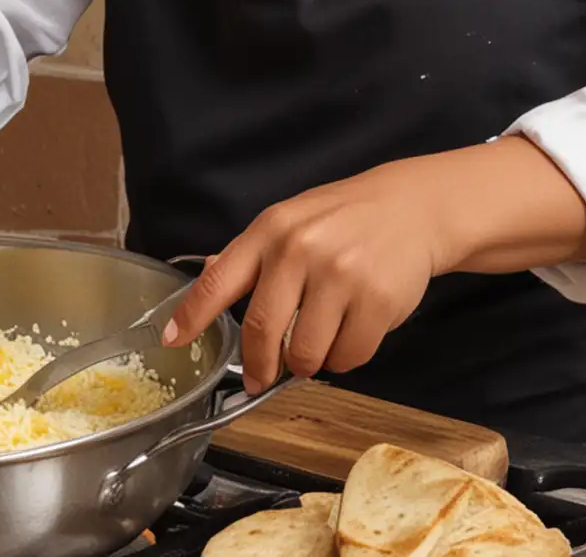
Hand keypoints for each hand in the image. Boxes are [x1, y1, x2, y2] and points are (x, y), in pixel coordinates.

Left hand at [164, 138, 585, 394]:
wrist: (413, 208)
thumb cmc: (343, 218)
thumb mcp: (291, 221)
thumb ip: (252, 255)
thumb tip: (207, 280)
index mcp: (272, 229)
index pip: (222, 279)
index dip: (193, 315)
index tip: (172, 342)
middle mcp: (302, 250)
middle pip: (263, 331)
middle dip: (259, 365)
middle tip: (262, 377)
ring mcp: (341, 276)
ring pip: (306, 355)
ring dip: (309, 362)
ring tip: (321, 339)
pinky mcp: (378, 302)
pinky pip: (348, 358)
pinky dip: (346, 358)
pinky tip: (353, 331)